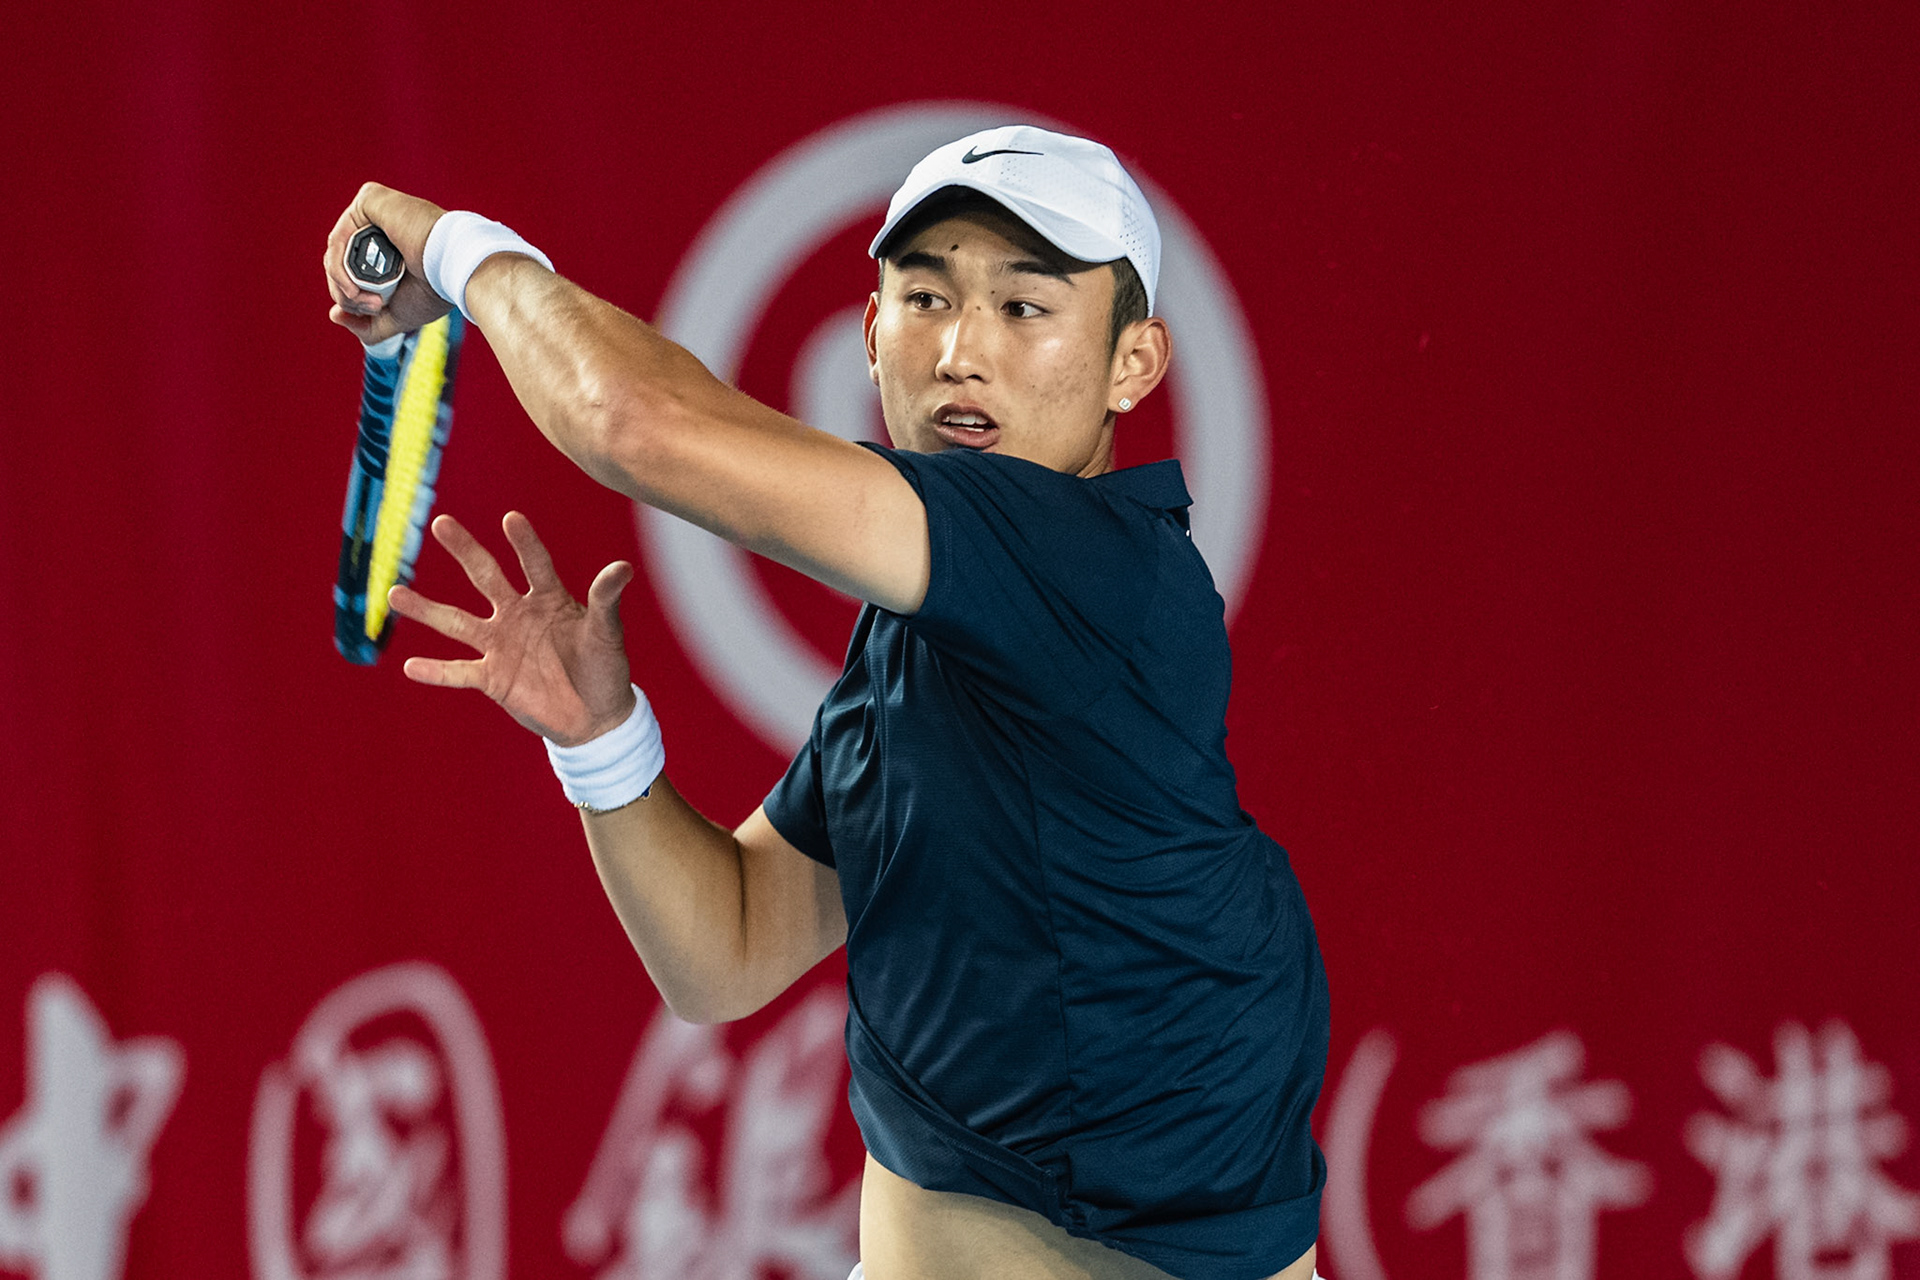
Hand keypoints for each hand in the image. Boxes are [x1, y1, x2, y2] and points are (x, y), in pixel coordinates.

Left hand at [324, 182, 454, 344]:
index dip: (353, 298)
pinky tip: (353, 284)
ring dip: (343, 284)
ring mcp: (373, 211)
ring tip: (368, 300)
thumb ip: (369, 325)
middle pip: (340, 263)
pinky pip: (339, 236)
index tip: (375, 310)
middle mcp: (378, 227)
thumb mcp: (397, 315)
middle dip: (348, 294)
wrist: (454, 269)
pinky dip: (338, 265)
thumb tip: (335, 315)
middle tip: (374, 306)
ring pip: (336, 252)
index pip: (350, 273)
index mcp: (386, 250)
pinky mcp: (370, 200)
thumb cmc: (434, 290)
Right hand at [387, 512, 638, 745]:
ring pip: (458, 623)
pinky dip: (436, 672)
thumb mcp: (607, 633)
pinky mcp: (492, 679)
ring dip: (427, 609)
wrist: (595, 716)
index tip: (512, 518)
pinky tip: (410, 666)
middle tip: (441, 523)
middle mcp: (517, 615)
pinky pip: (459, 672)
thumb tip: (624, 567)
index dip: (525, 543)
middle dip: (465, 550)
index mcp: (548, 598)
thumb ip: (607, 600)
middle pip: (486, 576)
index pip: (535, 563)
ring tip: (395, 593)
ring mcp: (501, 645)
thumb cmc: (604, 667)